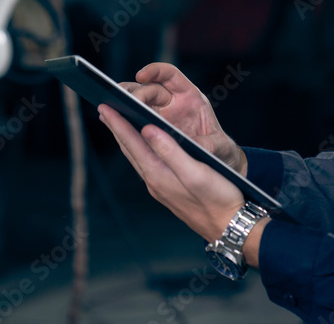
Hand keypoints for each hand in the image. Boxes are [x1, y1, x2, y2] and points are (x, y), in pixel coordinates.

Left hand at [98, 104, 246, 244]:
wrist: (230, 227)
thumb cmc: (218, 200)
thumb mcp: (196, 172)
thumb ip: (170, 151)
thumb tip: (147, 129)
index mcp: (159, 174)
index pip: (132, 143)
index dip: (118, 124)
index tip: (104, 107)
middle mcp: (155, 181)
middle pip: (130, 150)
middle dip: (117, 129)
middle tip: (105, 110)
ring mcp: (161, 187)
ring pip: (138, 157)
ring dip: (127, 139)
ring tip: (119, 125)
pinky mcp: (170, 190)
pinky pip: (148, 164)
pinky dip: (141, 149)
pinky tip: (145, 147)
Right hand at [121, 63, 246, 174]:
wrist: (217, 163)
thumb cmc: (222, 150)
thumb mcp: (222, 147)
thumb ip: (211, 144)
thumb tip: (199, 146)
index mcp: (190, 98)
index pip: (170, 75)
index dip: (155, 71)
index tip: (142, 75)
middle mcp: (172, 102)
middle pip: (148, 88)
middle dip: (135, 92)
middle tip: (125, 101)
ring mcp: (159, 115)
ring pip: (137, 102)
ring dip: (123, 102)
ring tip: (109, 106)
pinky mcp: (151, 130)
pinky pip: (134, 120)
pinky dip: (122, 118)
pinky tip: (108, 119)